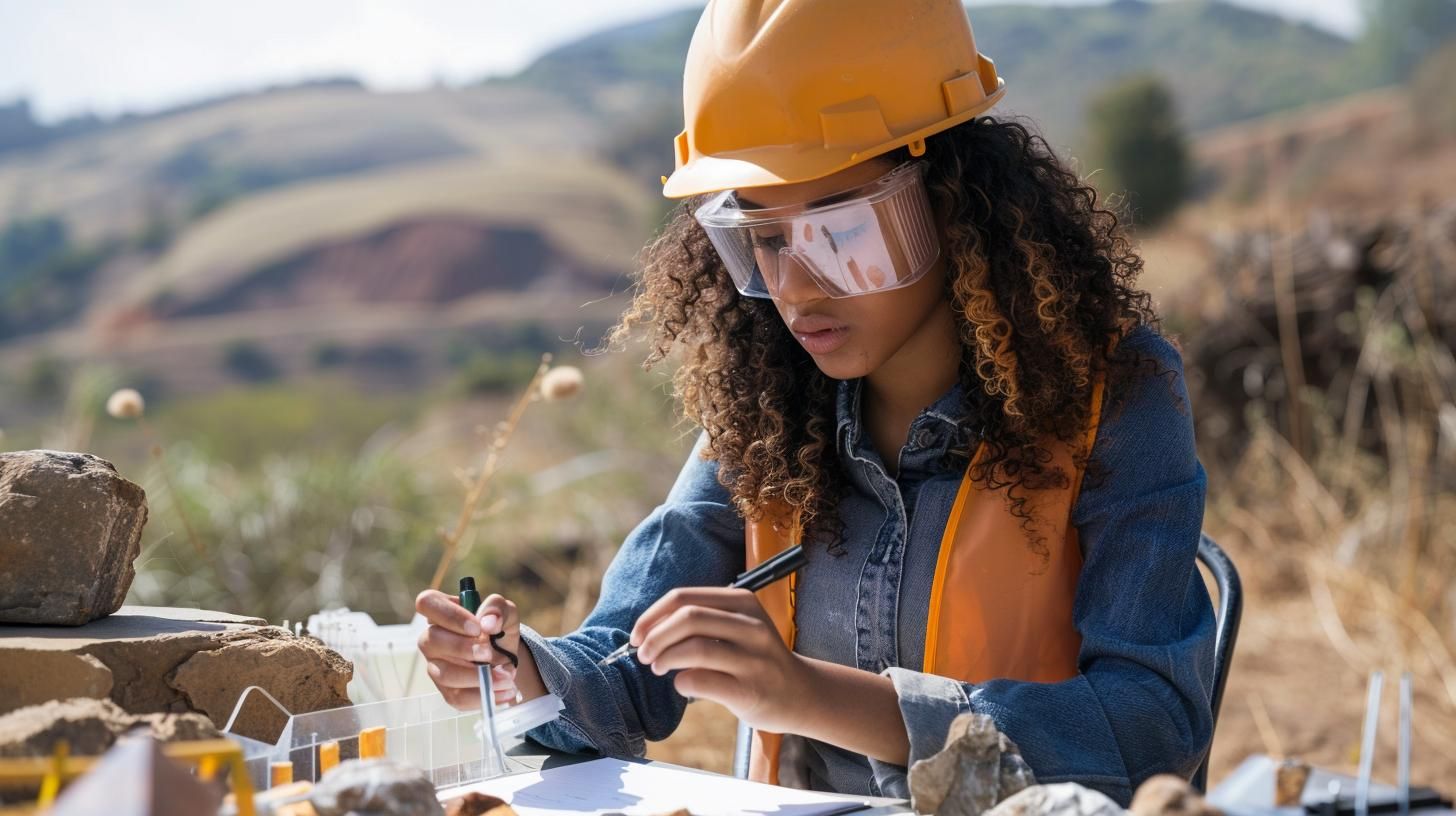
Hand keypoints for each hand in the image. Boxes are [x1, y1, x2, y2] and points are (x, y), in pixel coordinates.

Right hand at [415, 588, 520, 710]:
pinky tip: (504, 690)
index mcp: (441, 611)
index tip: (477, 628)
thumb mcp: (505, 612)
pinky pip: (457, 697)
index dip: (450, 615)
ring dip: (479, 677)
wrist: (506, 658)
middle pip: (431, 640)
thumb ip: (497, 608)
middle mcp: (431, 638)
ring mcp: (435, 665)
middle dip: (465, 649)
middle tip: (492, 653)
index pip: (427, 603)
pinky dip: (484, 696)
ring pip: (444, 674)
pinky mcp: (446, 690)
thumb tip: (488, 623)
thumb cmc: (498, 628)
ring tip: (506, 675)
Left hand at [630, 587, 810, 733]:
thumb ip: (703, 619)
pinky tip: (683, 685)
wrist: (800, 693)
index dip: (652, 615)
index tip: (638, 633)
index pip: (684, 597)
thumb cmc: (757, 658)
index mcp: (743, 602)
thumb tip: (649, 628)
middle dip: (655, 636)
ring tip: (658, 668)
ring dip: (664, 658)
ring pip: (693, 648)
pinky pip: (700, 681)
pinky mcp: (750, 690)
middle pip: (687, 618)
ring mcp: (753, 658)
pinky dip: (681, 682)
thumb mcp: (740, 625)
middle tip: (644, 654)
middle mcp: (751, 626)